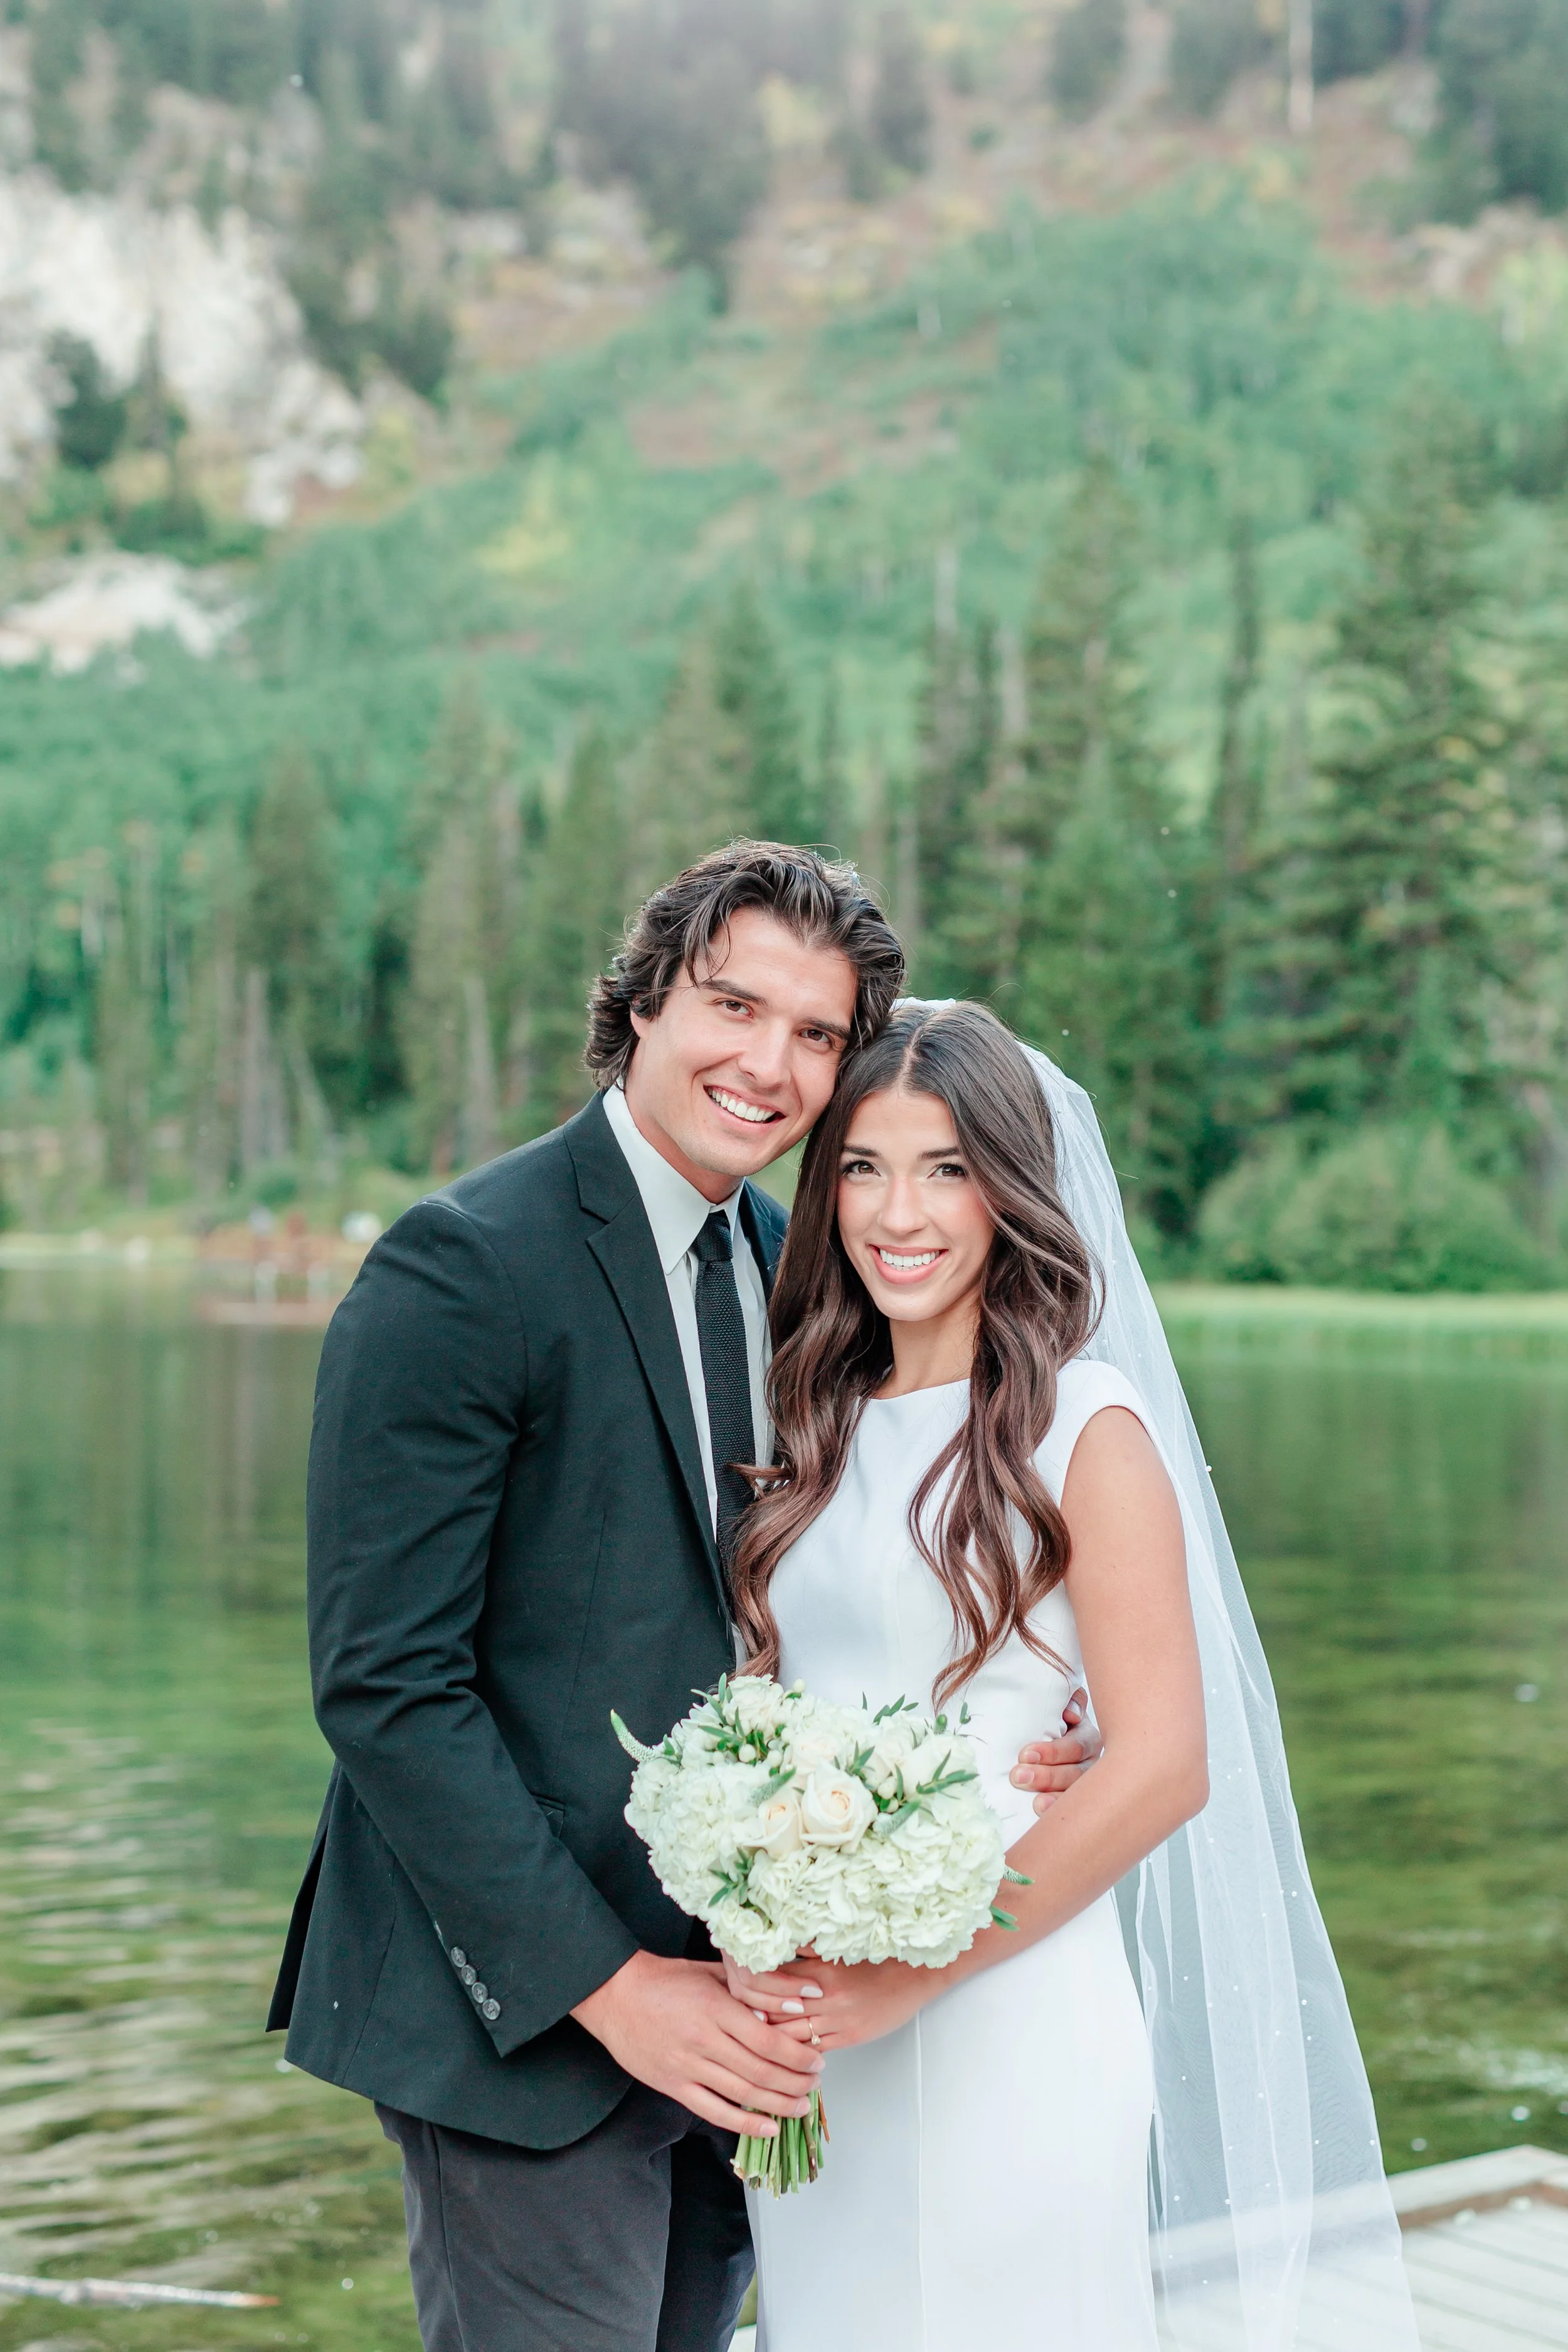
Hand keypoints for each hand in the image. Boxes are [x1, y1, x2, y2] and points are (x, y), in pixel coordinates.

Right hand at [571, 1952, 823, 2136]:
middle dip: (795, 2082)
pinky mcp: (673, 2086)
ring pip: (742, 2094)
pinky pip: (714, 2111)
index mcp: (715, 2008)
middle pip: (761, 2070)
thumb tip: (792, 2000)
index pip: (767, 2040)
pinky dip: (744, 2124)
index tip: (817, 2059)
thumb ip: (747, 1989)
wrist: (616, 1996)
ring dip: (778, 2105)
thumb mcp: (710, 1972)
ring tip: (802, 2106)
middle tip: (816, 2084)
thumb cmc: (666, 1980)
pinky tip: (768, 2128)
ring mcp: (687, 2067)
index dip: (797, 2055)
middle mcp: (703, 2040)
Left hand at [755, 1952, 933, 2051]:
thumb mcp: (840, 1948)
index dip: (753, 1990)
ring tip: (751, 2044)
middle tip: (734, 2023)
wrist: (915, 1977)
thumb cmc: (879, 1959)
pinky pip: (815, 2049)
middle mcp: (827, 1997)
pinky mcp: (849, 2038)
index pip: (775, 1983)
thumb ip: (808, 1950)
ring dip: (772, 2041)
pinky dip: (797, 2053)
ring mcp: (838, 2021)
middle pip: (778, 2012)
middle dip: (755, 2019)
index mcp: (822, 1970)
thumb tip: (776, 1944)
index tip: (738, 1992)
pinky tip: (784, 2055)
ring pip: (793, 2036)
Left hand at [1011, 1685, 1102, 1813]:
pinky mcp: (1074, 1799)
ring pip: (1076, 1794)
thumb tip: (1072, 1714)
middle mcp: (1090, 1761)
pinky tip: (1041, 1812)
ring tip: (1035, 1803)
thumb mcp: (1055, 1702)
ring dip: (1055, 1798)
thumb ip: (1067, 1700)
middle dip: (1047, 1776)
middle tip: (1018, 1776)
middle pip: (1076, 1773)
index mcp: (1085, 1735)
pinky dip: (1056, 1810)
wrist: (1034, 1733)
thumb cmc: (1043, 1715)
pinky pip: (1070, 1808)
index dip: (1054, 1752)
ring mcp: (1085, 1783)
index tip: (1026, 1755)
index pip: (1076, 1746)